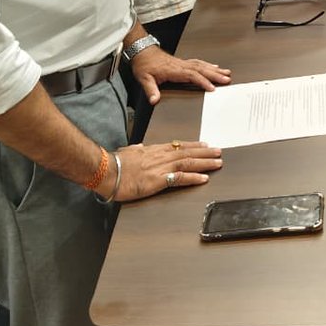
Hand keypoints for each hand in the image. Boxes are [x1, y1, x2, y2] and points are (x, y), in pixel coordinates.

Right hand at [102, 140, 222, 202]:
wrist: (106, 170)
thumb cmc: (114, 162)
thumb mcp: (127, 152)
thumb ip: (135, 150)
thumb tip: (138, 147)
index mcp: (154, 150)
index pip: (179, 146)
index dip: (193, 146)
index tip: (205, 145)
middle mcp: (161, 156)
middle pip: (187, 153)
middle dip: (205, 153)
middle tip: (219, 152)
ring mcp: (161, 168)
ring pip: (188, 163)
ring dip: (205, 163)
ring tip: (218, 162)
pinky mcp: (158, 180)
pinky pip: (180, 179)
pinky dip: (193, 178)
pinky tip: (204, 178)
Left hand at [130, 47, 231, 105]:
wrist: (141, 51)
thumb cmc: (144, 64)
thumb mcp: (144, 78)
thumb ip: (151, 90)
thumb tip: (154, 100)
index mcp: (174, 70)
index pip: (192, 75)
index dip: (203, 81)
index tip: (212, 87)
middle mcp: (181, 65)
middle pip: (201, 69)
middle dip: (215, 75)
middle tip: (227, 79)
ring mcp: (182, 63)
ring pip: (202, 65)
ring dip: (214, 69)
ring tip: (226, 73)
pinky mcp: (182, 62)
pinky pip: (198, 63)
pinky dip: (207, 64)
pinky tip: (213, 66)